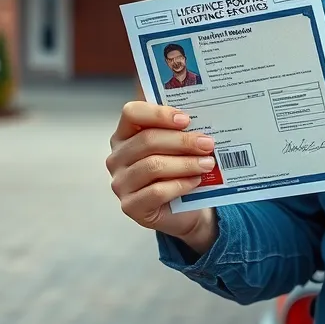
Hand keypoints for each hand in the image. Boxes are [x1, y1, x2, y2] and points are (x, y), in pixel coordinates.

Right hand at [107, 101, 218, 252]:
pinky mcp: (130, 206)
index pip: (132, 113)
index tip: (186, 120)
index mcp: (125, 134)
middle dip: (182, 141)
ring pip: (153, 166)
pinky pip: (157, 191)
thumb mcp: (177, 147)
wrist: (184, 210)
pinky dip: (180, 184)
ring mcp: (121, 183)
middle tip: (207, 143)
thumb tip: (199, 118)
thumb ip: (180, 131)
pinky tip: (195, 181)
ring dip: (185, 163)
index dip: (159, 114)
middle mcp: (117, 158)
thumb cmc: (177, 172)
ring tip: (207, 163)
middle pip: (147, 140)